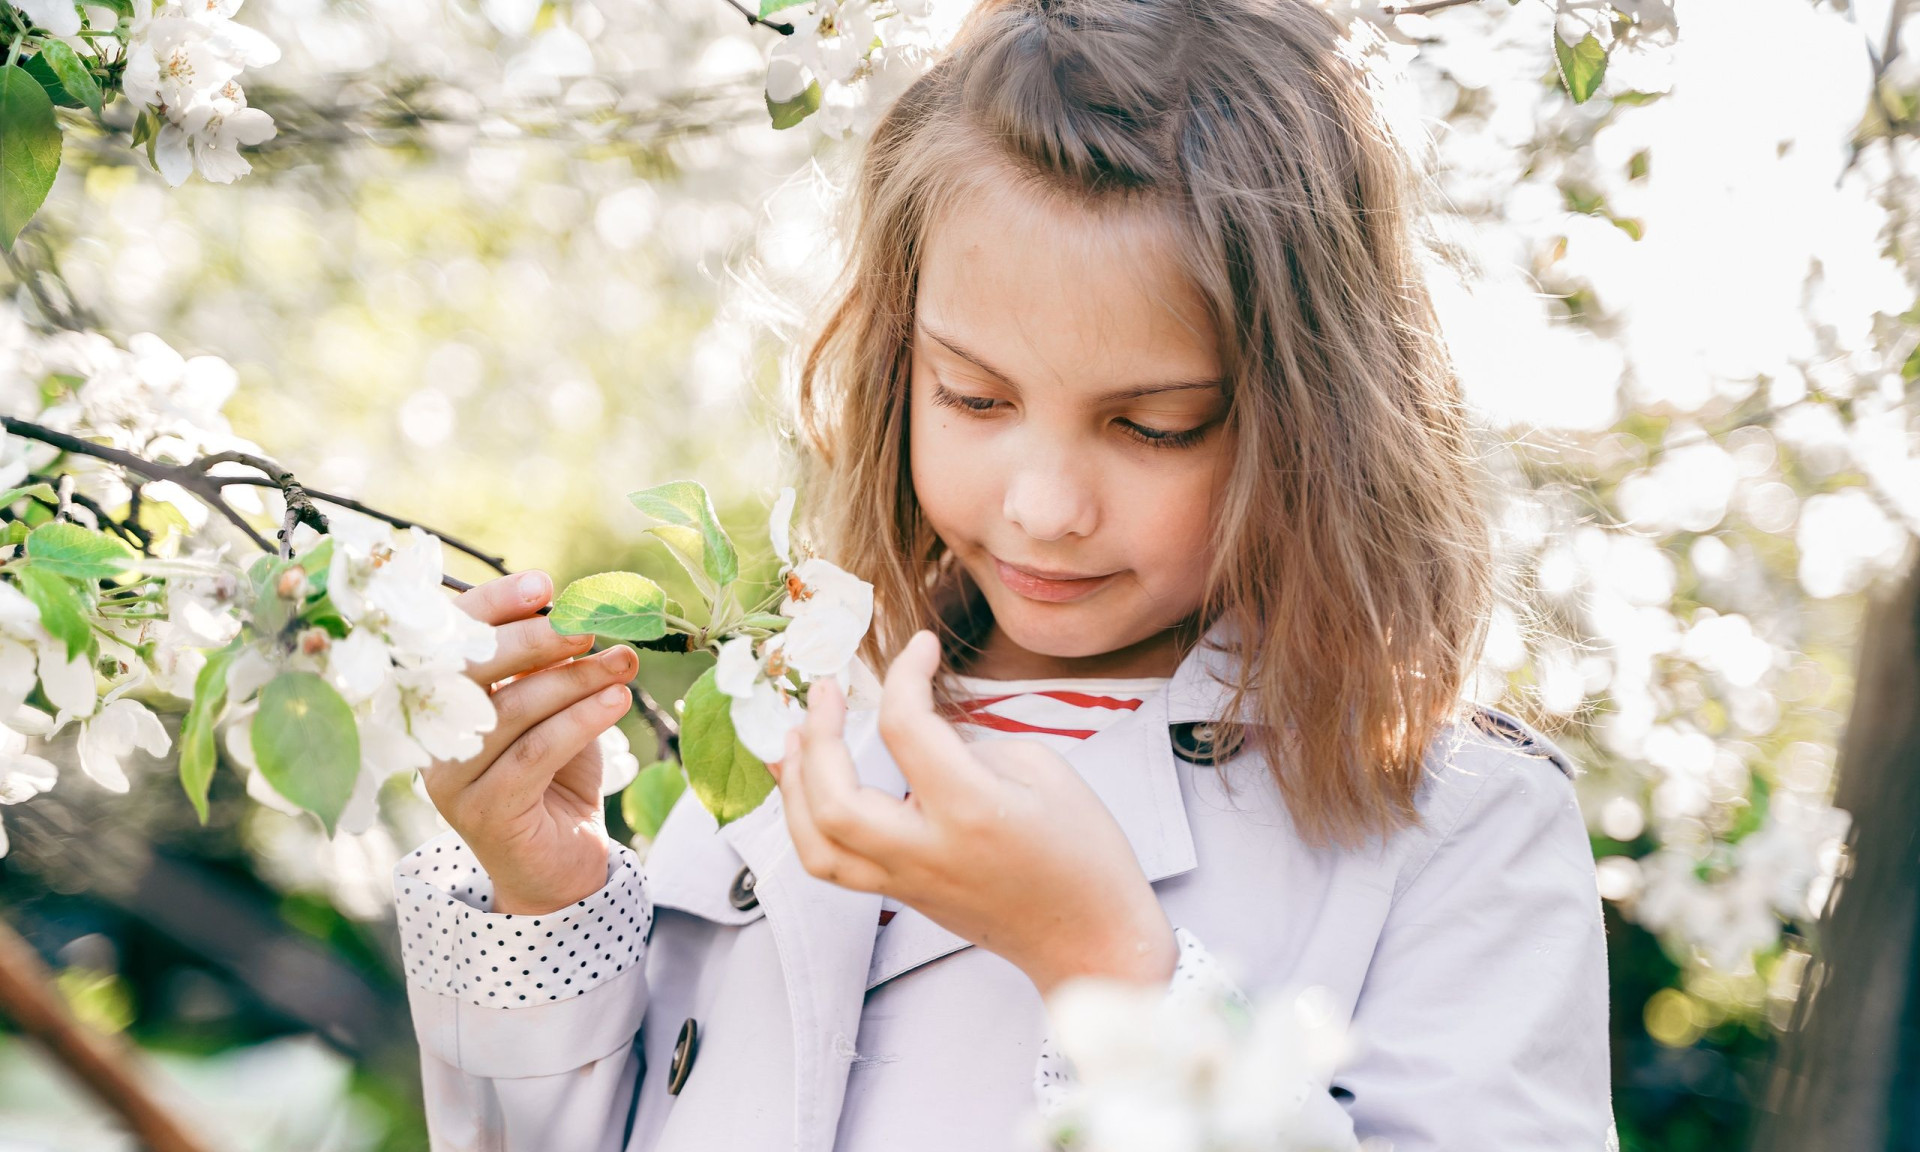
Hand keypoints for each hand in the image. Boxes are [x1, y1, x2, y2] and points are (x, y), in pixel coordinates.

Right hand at [418, 569, 635, 915]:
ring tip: (623, 662)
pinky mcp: (484, 811)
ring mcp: (451, 778)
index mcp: (440, 699)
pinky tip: (617, 702)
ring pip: (511, 712)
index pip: (450, 639)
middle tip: (589, 623)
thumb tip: (576, 606)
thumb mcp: (553, 709)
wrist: (562, 864)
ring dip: (574, 679)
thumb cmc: (556, 775)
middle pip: (471, 671)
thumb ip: (549, 664)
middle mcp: (433, 736)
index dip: (493, 606)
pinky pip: (533, 753)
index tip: (543, 584)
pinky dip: (579, 721)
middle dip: (535, 639)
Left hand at [771, 630, 1177, 997]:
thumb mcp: (1040, 770)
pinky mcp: (904, 897)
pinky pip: (834, 865)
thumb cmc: (1083, 852)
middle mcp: (927, 851)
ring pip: (817, 845)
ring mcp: (909, 881)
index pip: (906, 728)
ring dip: (794, 787)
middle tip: (826, 690)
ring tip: (791, 737)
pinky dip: (806, 824)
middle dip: (819, 735)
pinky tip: (803, 789)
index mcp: (971, 809)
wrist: (1092, 941)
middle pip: (835, 799)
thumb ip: (968, 745)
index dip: (905, 673)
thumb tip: (920, 733)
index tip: (919, 646)